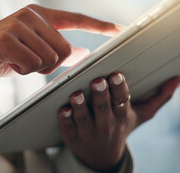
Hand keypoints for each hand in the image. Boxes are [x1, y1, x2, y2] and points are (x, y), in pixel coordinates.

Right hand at [0, 4, 121, 84]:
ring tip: (14, 62)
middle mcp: (28, 15)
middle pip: (64, 49)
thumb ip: (55, 49)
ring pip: (50, 59)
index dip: (98, 25)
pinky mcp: (7, 41)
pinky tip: (7, 64)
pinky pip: (33, 65)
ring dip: (34, 69)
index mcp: (36, 14)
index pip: (73, 17)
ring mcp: (17, 26)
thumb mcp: (29, 50)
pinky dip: (23, 72)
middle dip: (50, 64)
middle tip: (27, 63)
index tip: (119, 29)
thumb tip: (82, 54)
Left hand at [58, 73, 179, 170]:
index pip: (121, 101)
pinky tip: (63, 109)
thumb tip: (177, 78)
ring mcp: (87, 132)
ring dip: (80, 106)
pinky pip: (68, 127)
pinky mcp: (71, 136)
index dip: (118, 88)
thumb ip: (158, 97)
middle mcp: (105, 125)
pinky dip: (65, 118)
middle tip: (97, 81)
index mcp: (122, 116)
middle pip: (103, 108)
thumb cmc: (120, 126)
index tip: (115, 75)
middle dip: (100, 94)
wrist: (102, 156)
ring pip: (83, 118)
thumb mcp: (141, 114)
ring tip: (76, 94)